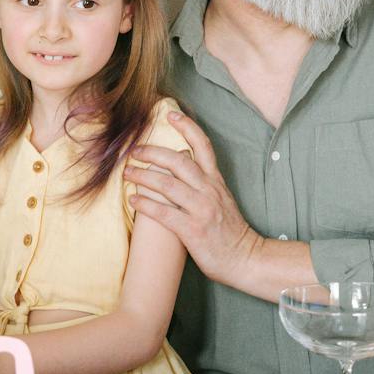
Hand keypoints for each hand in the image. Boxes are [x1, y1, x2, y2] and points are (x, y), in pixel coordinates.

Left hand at [122, 112, 261, 284]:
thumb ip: (202, 181)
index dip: (187, 127)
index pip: (203, 146)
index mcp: (216, 181)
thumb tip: (180, 160)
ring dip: (143, 176)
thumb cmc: (229, 231)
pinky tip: (133, 200)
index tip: (169, 114)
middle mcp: (209, 190)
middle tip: (134, 150)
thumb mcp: (221, 198)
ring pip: (168, 184)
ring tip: (127, 173)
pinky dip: (146, 204)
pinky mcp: (193, 230)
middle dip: (153, 152)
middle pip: (179, 161)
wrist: (246, 259)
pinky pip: (165, 213)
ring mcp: (201, 210)